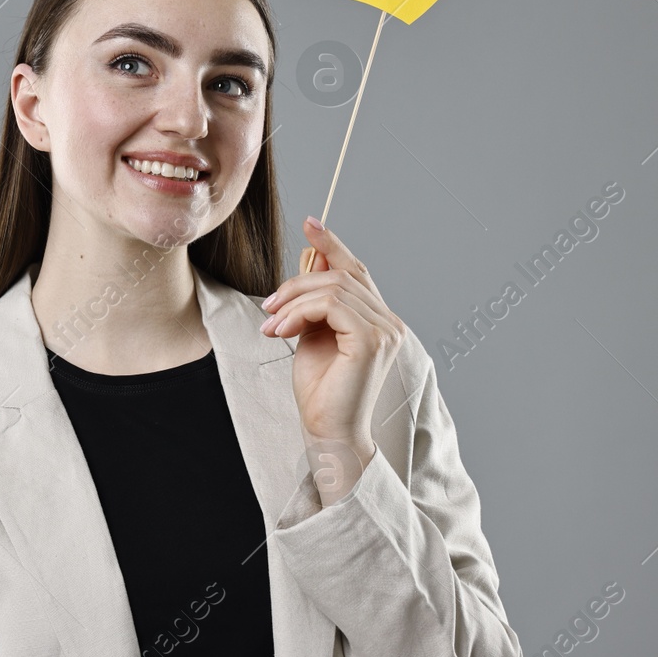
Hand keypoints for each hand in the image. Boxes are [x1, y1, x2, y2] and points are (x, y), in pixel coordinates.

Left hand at [260, 217, 406, 499]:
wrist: (327, 433)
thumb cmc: (320, 392)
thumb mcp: (312, 336)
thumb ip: (315, 302)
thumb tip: (309, 260)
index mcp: (377, 321)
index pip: (357, 271)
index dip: (333, 244)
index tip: (310, 223)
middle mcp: (389, 323)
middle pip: (340, 275)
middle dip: (296, 283)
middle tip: (268, 307)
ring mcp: (386, 331)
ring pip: (333, 287)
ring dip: (293, 300)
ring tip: (271, 324)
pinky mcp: (372, 340)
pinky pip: (332, 304)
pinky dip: (300, 311)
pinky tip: (282, 330)